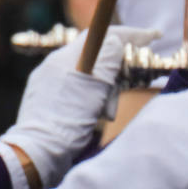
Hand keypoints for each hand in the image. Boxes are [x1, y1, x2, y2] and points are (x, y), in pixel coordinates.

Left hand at [0, 25, 159, 186]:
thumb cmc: (66, 121)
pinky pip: (77, 92)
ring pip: (87, 78)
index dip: (126, 35)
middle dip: (116, 70)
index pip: (97, 36)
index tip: (151, 37)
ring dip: (105, 92)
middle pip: (94, 57)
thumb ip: (106, 63)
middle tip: (131, 82)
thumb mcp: (93, 90)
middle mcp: (53, 68)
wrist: (36, 153)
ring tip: (108, 113)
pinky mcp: (48, 101)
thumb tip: (115, 41)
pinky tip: (97, 117)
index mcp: (63, 60)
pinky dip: (92, 101)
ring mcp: (49, 84)